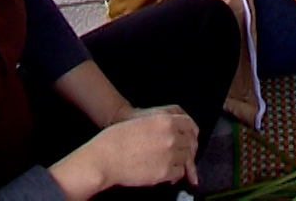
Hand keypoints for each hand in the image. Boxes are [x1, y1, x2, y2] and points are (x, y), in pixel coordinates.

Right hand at [51, 107, 199, 200]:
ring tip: (173, 166)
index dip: (191, 133)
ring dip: (181, 163)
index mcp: (165, 120)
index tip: (191, 138)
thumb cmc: (114, 139)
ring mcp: (170, 154)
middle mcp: (172, 136)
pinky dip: (175, 175)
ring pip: (186, 159)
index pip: (189, 124)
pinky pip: (178, 173)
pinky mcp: (165, 172)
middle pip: (190, 143)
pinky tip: (168, 176)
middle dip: (188, 150)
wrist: (103, 159)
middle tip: (185, 156)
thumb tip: (171, 132)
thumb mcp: (142, 122)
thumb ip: (160, 125)